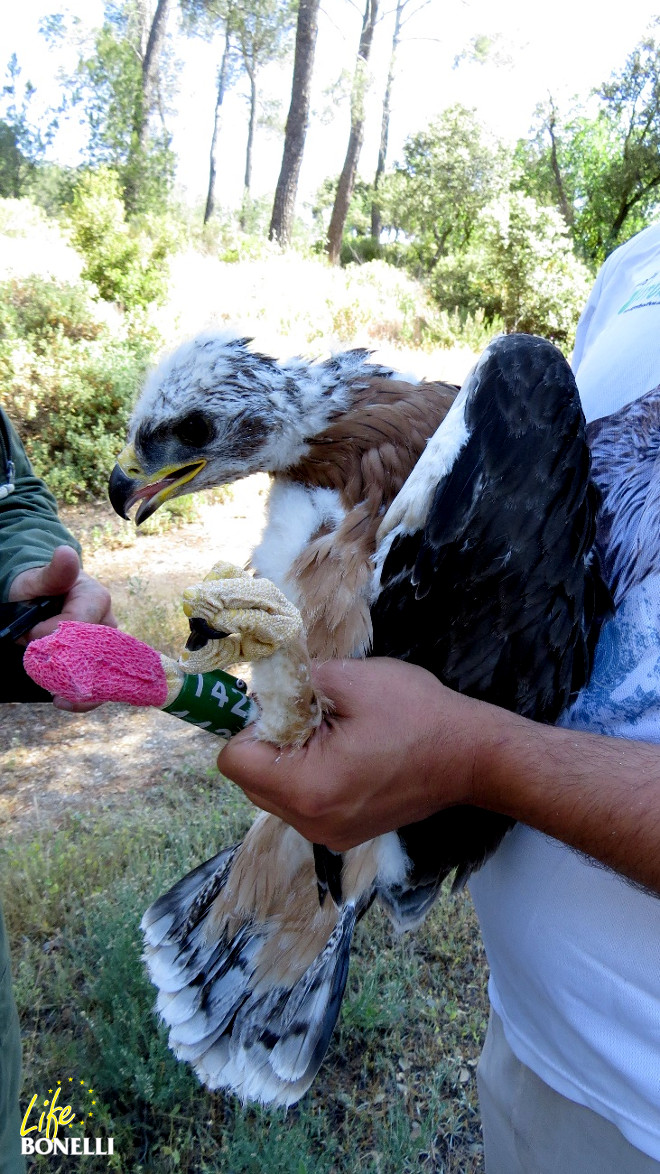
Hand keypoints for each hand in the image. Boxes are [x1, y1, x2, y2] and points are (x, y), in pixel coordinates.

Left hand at [9, 545, 115, 709]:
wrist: (37, 600)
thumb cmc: (36, 587)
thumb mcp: (37, 579)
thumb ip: (53, 573)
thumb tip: (66, 554)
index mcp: (96, 598)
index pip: (82, 625)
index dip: (54, 635)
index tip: (32, 636)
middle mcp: (107, 622)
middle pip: (101, 654)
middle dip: (74, 670)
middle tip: (49, 681)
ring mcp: (106, 645)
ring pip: (106, 673)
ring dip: (82, 690)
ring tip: (59, 699)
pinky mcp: (100, 662)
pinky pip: (100, 683)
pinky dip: (84, 696)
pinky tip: (64, 700)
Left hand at [217, 657, 490, 849]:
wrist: (472, 756)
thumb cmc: (418, 715)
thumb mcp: (351, 680)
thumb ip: (294, 683)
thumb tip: (258, 688)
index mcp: (308, 788)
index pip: (235, 760)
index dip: (248, 724)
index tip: (278, 702)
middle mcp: (311, 822)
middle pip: (250, 780)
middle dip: (267, 742)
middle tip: (307, 713)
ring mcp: (329, 834)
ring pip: (274, 793)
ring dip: (287, 759)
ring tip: (330, 732)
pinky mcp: (344, 833)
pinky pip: (302, 802)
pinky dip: (308, 776)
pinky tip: (344, 752)